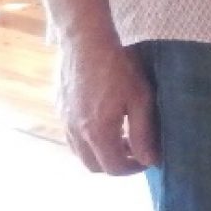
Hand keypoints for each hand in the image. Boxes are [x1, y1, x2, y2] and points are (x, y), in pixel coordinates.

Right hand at [57, 33, 158, 175]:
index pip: (114, 168)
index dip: (133, 169)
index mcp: (97, 133)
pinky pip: (72, 136)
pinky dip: (88, 140)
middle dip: (116, 164)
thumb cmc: (118, 68)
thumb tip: (151, 160)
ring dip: (101, 153)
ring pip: (80, 153)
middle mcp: (76, 133)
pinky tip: (103, 121)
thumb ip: (144, 134)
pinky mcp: (59, 109)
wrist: (86, 41)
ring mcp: (64, 121)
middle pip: (94, 166)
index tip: (147, 159)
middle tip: (135, 150)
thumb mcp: (140, 99)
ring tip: (121, 136)